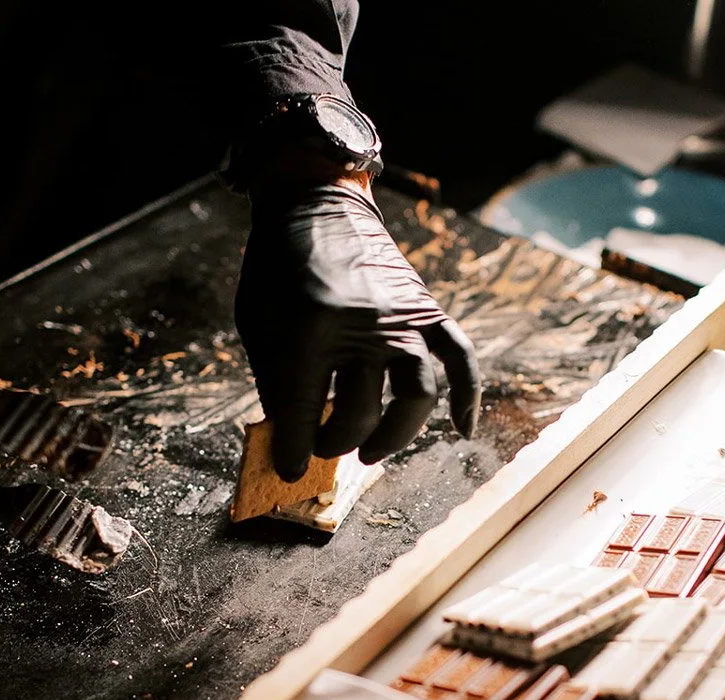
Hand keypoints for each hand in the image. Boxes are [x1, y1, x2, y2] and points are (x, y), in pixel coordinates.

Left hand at [234, 175, 480, 481]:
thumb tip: (291, 442)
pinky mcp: (425, 310)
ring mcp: (402, 318)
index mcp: (310, 328)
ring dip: (394, 434)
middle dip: (335, 441)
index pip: (305, 411)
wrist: (315, 204)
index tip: (288, 471)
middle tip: (322, 448)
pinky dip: (467, 396)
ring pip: (416, 395)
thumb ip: (275, 382)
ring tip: (370, 451)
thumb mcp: (257, 325)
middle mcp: (363, 325)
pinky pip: (459, 358)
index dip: (293, 451)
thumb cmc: (278, 267)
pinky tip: (462, 429)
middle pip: (360, 410)